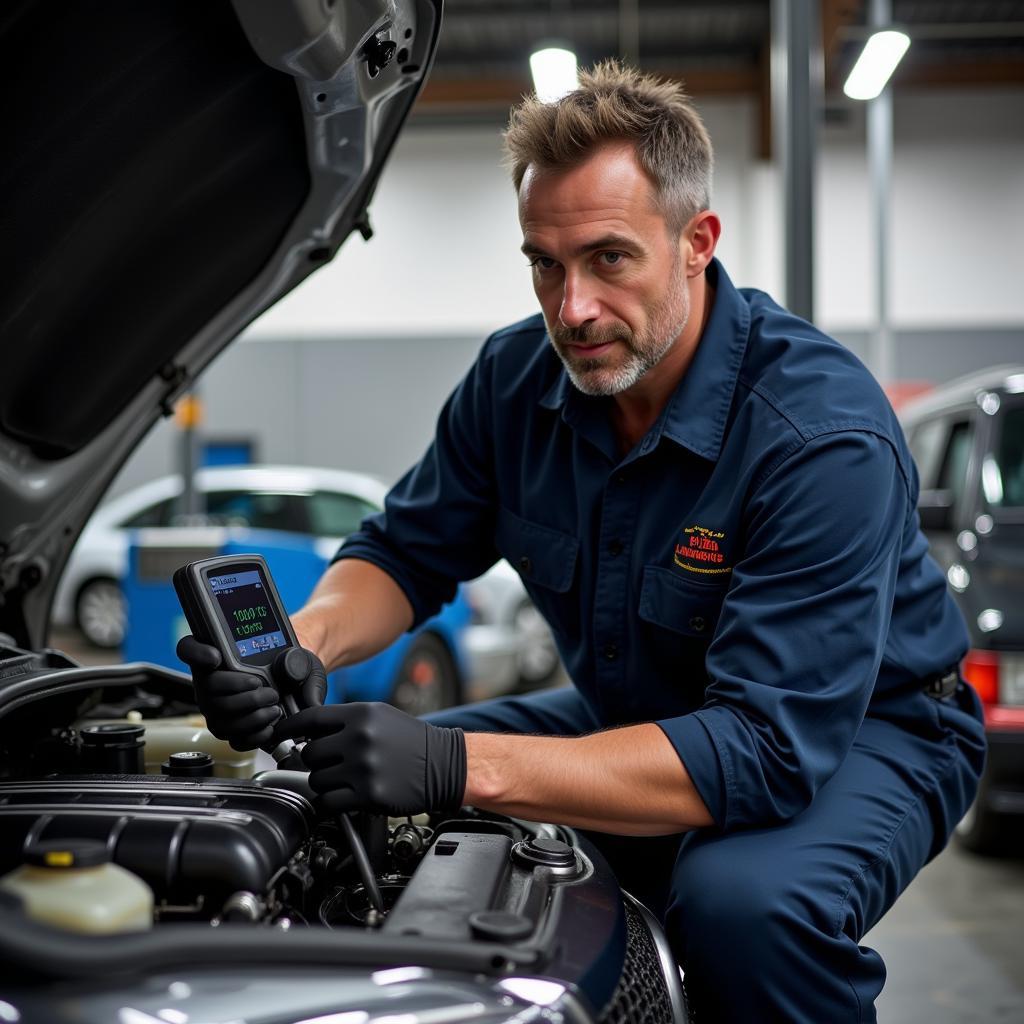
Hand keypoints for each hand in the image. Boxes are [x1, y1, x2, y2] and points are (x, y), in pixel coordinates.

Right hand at [176, 636, 327, 750]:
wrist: (292, 682)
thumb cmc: (286, 662)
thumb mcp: (292, 652)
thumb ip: (293, 657)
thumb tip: (289, 672)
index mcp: (216, 655)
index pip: (188, 648)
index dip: (197, 652)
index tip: (216, 656)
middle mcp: (208, 682)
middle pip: (209, 690)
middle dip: (246, 695)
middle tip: (269, 692)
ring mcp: (214, 708)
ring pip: (221, 719)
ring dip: (253, 717)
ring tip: (274, 709)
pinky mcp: (227, 729)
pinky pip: (233, 740)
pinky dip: (255, 735)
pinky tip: (270, 726)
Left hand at [274, 703, 466, 816]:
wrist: (443, 764)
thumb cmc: (411, 740)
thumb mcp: (380, 716)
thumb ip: (345, 721)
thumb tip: (308, 731)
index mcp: (361, 715)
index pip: (311, 719)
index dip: (289, 727)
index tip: (278, 734)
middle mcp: (360, 739)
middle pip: (310, 753)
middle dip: (316, 761)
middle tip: (330, 763)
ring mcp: (363, 767)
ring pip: (316, 779)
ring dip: (324, 782)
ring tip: (344, 779)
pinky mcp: (368, 794)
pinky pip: (329, 801)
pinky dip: (331, 802)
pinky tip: (344, 795)